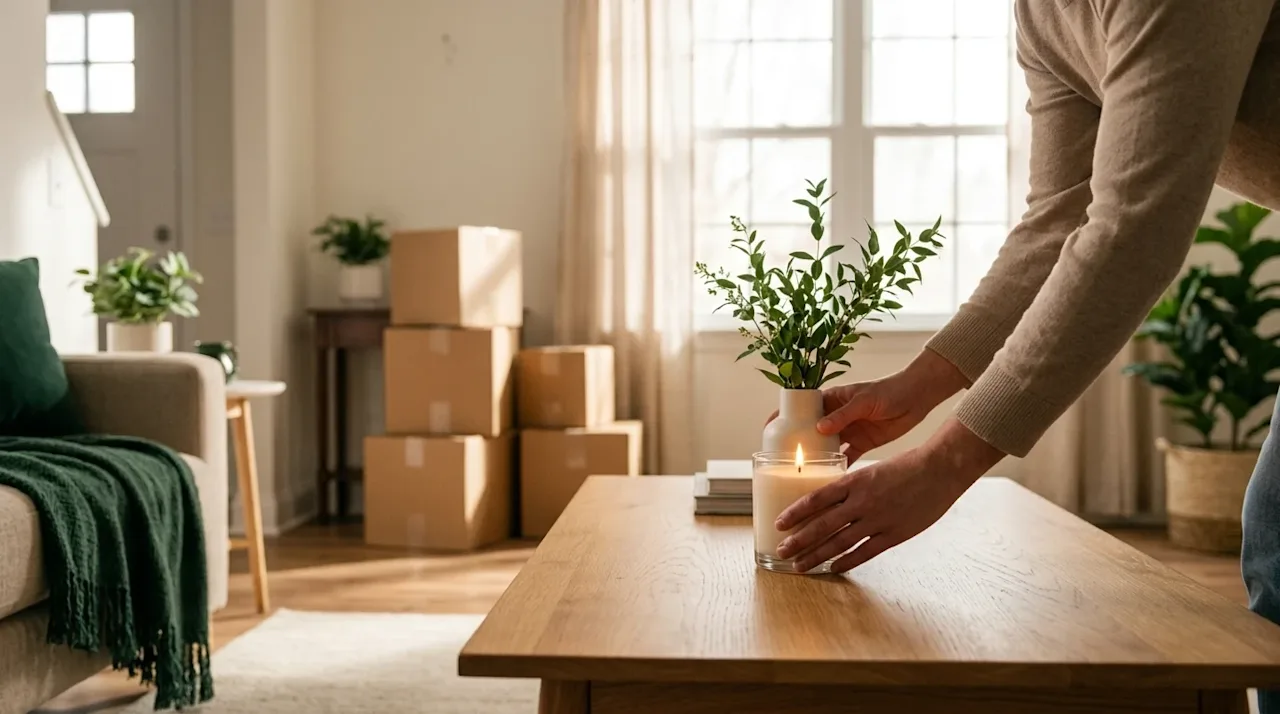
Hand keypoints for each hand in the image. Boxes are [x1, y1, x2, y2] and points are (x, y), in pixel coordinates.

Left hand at [774, 418, 1004, 572]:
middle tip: (781, 551)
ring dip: (816, 556)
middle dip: (798, 540)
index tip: (779, 523)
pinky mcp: (894, 535)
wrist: (940, 470)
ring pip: (839, 543)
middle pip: (822, 525)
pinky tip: (833, 569)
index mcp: (855, 481)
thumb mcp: (872, 471)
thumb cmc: (907, 467)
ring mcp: (878, 520)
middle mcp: (862, 502)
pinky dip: (846, 562)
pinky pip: (865, 552)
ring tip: (799, 566)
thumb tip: (828, 501)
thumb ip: (851, 487)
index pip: (816, 498)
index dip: (795, 513)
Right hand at [779, 349, 968, 458]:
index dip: (783, 417)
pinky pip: (844, 459)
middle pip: (808, 431)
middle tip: (780, 460)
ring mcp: (847, 431)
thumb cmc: (890, 390)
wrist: (917, 398)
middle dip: (795, 444)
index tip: (767, 430)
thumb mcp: (864, 400)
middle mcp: (835, 417)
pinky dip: (836, 469)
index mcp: (831, 399)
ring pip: (824, 448)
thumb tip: (819, 428)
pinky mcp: (861, 444)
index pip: (800, 407)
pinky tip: (827, 482)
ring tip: (800, 474)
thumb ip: (843, 414)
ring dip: (815, 460)